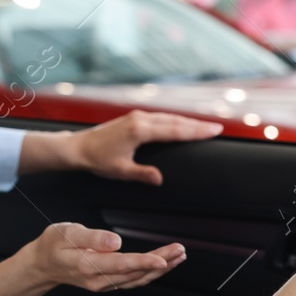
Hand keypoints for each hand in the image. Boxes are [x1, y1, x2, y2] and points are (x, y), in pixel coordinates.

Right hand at [24, 222, 184, 292]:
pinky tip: (163, 266)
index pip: (122, 265)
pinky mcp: (108, 283)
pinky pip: (134, 281)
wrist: (43, 264)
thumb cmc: (53, 246)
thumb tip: (114, 241)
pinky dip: (151, 273)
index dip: (145, 262)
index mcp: (88, 265)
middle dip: (161, 263)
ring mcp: (104, 284)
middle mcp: (99, 279)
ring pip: (138, 279)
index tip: (163, 259)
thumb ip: (92, 238)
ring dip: (161, 269)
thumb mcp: (67, 233)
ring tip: (178, 256)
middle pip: (136, 273)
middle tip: (179, 251)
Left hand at [71, 111, 222, 184]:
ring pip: (168, 117)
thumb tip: (160, 179)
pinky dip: (173, 120)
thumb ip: (142, 174)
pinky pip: (159, 117)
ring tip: (204, 126)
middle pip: (175, 121)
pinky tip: (180, 123)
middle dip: (197, 124)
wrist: (78, 147)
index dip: (196, 131)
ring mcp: (137, 116)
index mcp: (140, 131)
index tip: (214, 131)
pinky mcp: (133, 118)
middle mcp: (140, 119)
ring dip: (186, 121)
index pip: (175, 130)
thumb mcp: (120, 170)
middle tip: (217, 128)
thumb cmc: (97, 160)